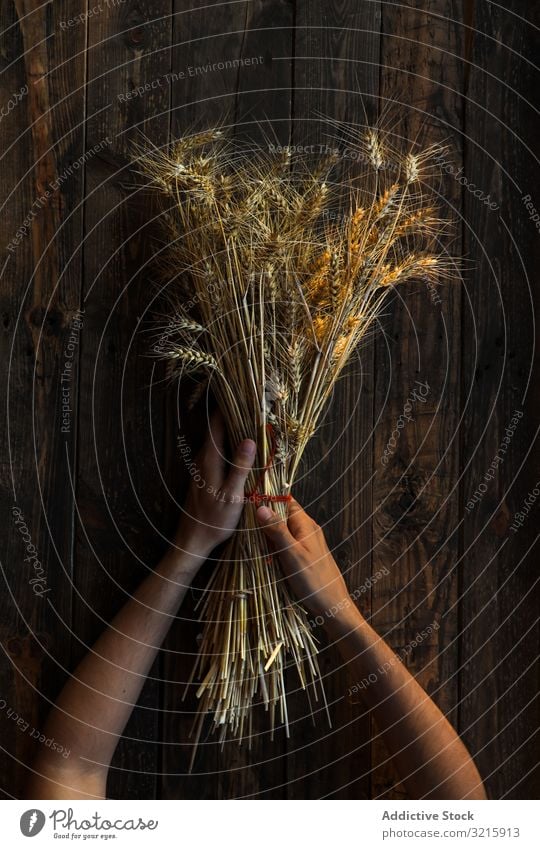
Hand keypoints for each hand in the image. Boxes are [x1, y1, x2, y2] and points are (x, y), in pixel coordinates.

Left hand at [174, 411, 255, 558]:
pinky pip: (219, 451)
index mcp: (209, 459)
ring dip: (233, 429)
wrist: (193, 540)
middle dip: (234, 414)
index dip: (229, 406)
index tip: (243, 392)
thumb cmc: (213, 520)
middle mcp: (203, 458)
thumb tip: (250, 439)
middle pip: (218, 428)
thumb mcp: (232, 495)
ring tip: (252, 419)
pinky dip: (231, 443)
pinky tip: (243, 447)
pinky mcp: (206, 475)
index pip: (217, 424)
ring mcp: (203, 467)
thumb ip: (240, 467)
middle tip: (254, 402)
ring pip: (219, 440)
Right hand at [256, 499, 358, 628]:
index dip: (269, 498)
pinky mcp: (304, 555)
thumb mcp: (292, 553)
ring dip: (269, 533)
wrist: (332, 604)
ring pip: (283, 530)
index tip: (250, 501)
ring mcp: (306, 542)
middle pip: (283, 514)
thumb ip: (277, 529)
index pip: (286, 501)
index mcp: (306, 524)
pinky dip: (275, 545)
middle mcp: (307, 529)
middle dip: (266, 517)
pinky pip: (286, 543)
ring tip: (251, 538)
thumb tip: (261, 507)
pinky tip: (265, 553)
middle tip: (245, 523)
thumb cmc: (313, 579)